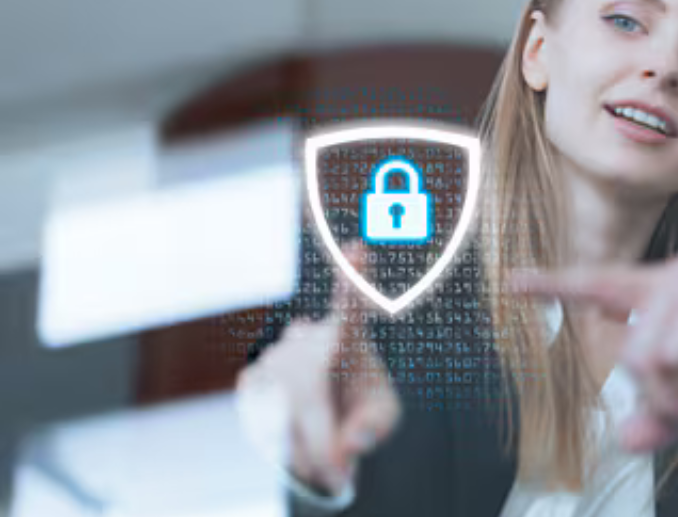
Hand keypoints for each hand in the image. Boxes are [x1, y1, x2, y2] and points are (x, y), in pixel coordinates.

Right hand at [236, 243, 401, 494]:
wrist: (325, 405)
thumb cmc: (362, 404)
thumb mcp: (382, 417)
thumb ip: (375, 428)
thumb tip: (350, 445)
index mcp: (349, 338)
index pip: (352, 308)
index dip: (354, 280)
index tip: (357, 246)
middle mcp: (308, 338)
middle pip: (311, 404)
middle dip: (325, 446)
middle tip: (342, 473)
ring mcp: (276, 355)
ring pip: (287, 422)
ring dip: (307, 449)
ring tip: (324, 441)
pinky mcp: (253, 377)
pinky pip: (268, 427)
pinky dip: (286, 446)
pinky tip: (298, 430)